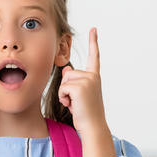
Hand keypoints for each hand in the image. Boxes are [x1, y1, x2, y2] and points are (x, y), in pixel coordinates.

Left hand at [58, 28, 115, 156]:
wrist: (93, 127)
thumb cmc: (86, 114)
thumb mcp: (78, 95)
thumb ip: (73, 80)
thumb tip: (66, 69)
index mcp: (94, 77)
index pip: (94, 57)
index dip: (94, 42)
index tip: (94, 29)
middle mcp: (92, 77)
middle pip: (68, 73)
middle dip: (66, 88)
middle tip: (77, 102)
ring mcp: (87, 81)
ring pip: (64, 81)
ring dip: (64, 95)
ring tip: (76, 104)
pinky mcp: (80, 87)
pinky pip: (62, 88)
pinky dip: (64, 98)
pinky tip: (74, 106)